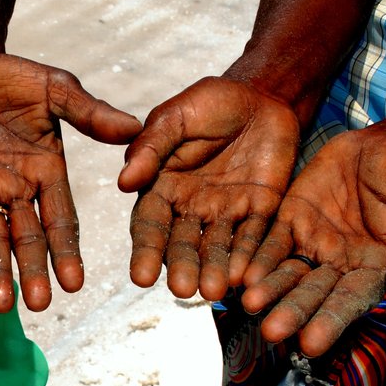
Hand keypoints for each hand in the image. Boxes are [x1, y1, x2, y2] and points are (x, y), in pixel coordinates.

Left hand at [0, 53, 141, 312]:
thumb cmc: (12, 74)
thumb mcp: (54, 89)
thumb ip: (87, 112)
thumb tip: (135, 129)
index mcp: (47, 173)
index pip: (59, 220)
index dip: (66, 251)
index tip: (75, 283)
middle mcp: (16, 190)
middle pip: (25, 238)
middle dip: (31, 271)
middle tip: (38, 305)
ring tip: (0, 304)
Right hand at [119, 76, 299, 299]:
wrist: (262, 94)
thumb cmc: (210, 102)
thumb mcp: (175, 117)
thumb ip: (152, 147)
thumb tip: (123, 183)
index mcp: (161, 188)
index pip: (149, 225)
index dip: (145, 251)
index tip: (141, 278)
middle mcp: (189, 209)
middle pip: (182, 245)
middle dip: (182, 267)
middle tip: (183, 290)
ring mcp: (224, 213)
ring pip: (217, 248)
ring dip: (215, 271)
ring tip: (216, 291)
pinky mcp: (259, 212)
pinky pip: (254, 238)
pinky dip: (251, 257)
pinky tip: (248, 276)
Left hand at [239, 127, 385, 355]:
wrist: (381, 144)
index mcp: (374, 267)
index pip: (351, 300)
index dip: (331, 321)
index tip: (311, 344)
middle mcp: (338, 264)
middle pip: (313, 293)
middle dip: (293, 312)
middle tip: (271, 332)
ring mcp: (312, 244)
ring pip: (288, 273)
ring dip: (270, 290)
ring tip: (249, 304)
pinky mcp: (290, 221)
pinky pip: (270, 243)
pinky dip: (256, 259)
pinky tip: (240, 273)